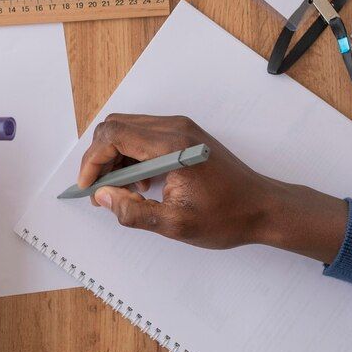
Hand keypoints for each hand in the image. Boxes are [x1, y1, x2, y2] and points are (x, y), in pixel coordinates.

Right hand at [77, 114, 348, 262]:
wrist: (263, 207)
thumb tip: (102, 197)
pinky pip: (143, 134)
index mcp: (172, 145)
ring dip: (114, 157)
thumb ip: (134, 211)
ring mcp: (180, 128)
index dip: (92, 161)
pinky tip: (141, 183)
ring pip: (127, 129)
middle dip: (99, 157)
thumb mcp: (176, 224)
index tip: (88, 188)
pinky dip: (130, 155)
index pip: (114, 136)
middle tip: (99, 189)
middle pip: (115, 126)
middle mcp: (174, 128)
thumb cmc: (227, 216)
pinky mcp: (183, 134)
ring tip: (122, 190)